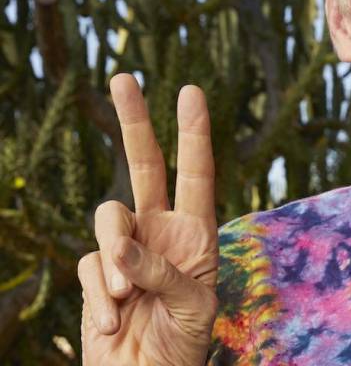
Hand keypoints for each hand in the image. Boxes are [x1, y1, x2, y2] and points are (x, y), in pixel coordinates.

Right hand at [78, 74, 218, 365]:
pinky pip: (88, 264)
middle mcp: (160, 229)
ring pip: (108, 217)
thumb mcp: (194, 304)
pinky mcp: (95, 271)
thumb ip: (164, 271)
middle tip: (123, 77)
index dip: (194, 132)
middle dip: (135, 121)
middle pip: (144, 165)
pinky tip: (114, 321)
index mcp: (196, 230)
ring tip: (128, 297)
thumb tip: (122, 247)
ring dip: (116, 257)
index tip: (191, 92)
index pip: (196, 173)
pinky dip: (99, 293)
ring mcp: (125, 247)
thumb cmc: (185, 340)